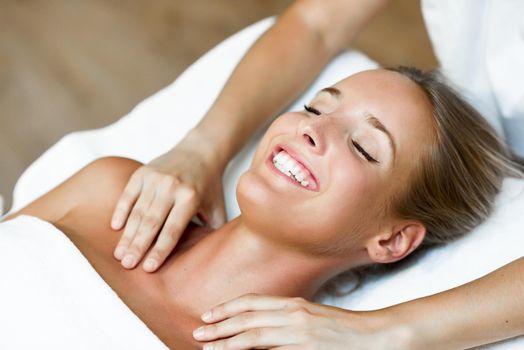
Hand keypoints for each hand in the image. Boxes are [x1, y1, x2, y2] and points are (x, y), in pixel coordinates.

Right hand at [111, 129, 227, 271]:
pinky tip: (114, 228)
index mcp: (191, 198)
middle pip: (151, 222)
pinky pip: (128, 195)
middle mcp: (171, 187)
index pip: (173, 229)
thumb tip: (212, 260)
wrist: (200, 151)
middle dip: (138, 246)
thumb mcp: (217, 207)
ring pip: (138, 211)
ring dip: (127, 234)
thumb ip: (215, 231)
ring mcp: (155, 178)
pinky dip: (120, 211)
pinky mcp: (142, 172)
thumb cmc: (209, 185)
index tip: (149, 268)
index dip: (160, 250)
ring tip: (119, 254)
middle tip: (127, 265)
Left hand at [192, 293, 411, 349]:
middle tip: (198, 333)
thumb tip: (261, 328)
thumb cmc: (344, 328)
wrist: (375, 335)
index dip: (228, 307)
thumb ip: (287, 318)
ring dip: (228, 343)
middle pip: (248, 319)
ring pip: (255, 337)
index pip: (253, 302)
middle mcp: (293, 315)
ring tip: (209, 348)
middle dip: (220, 327)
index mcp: (294, 304)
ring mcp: (299, 334)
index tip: (209, 314)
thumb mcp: (312, 316)